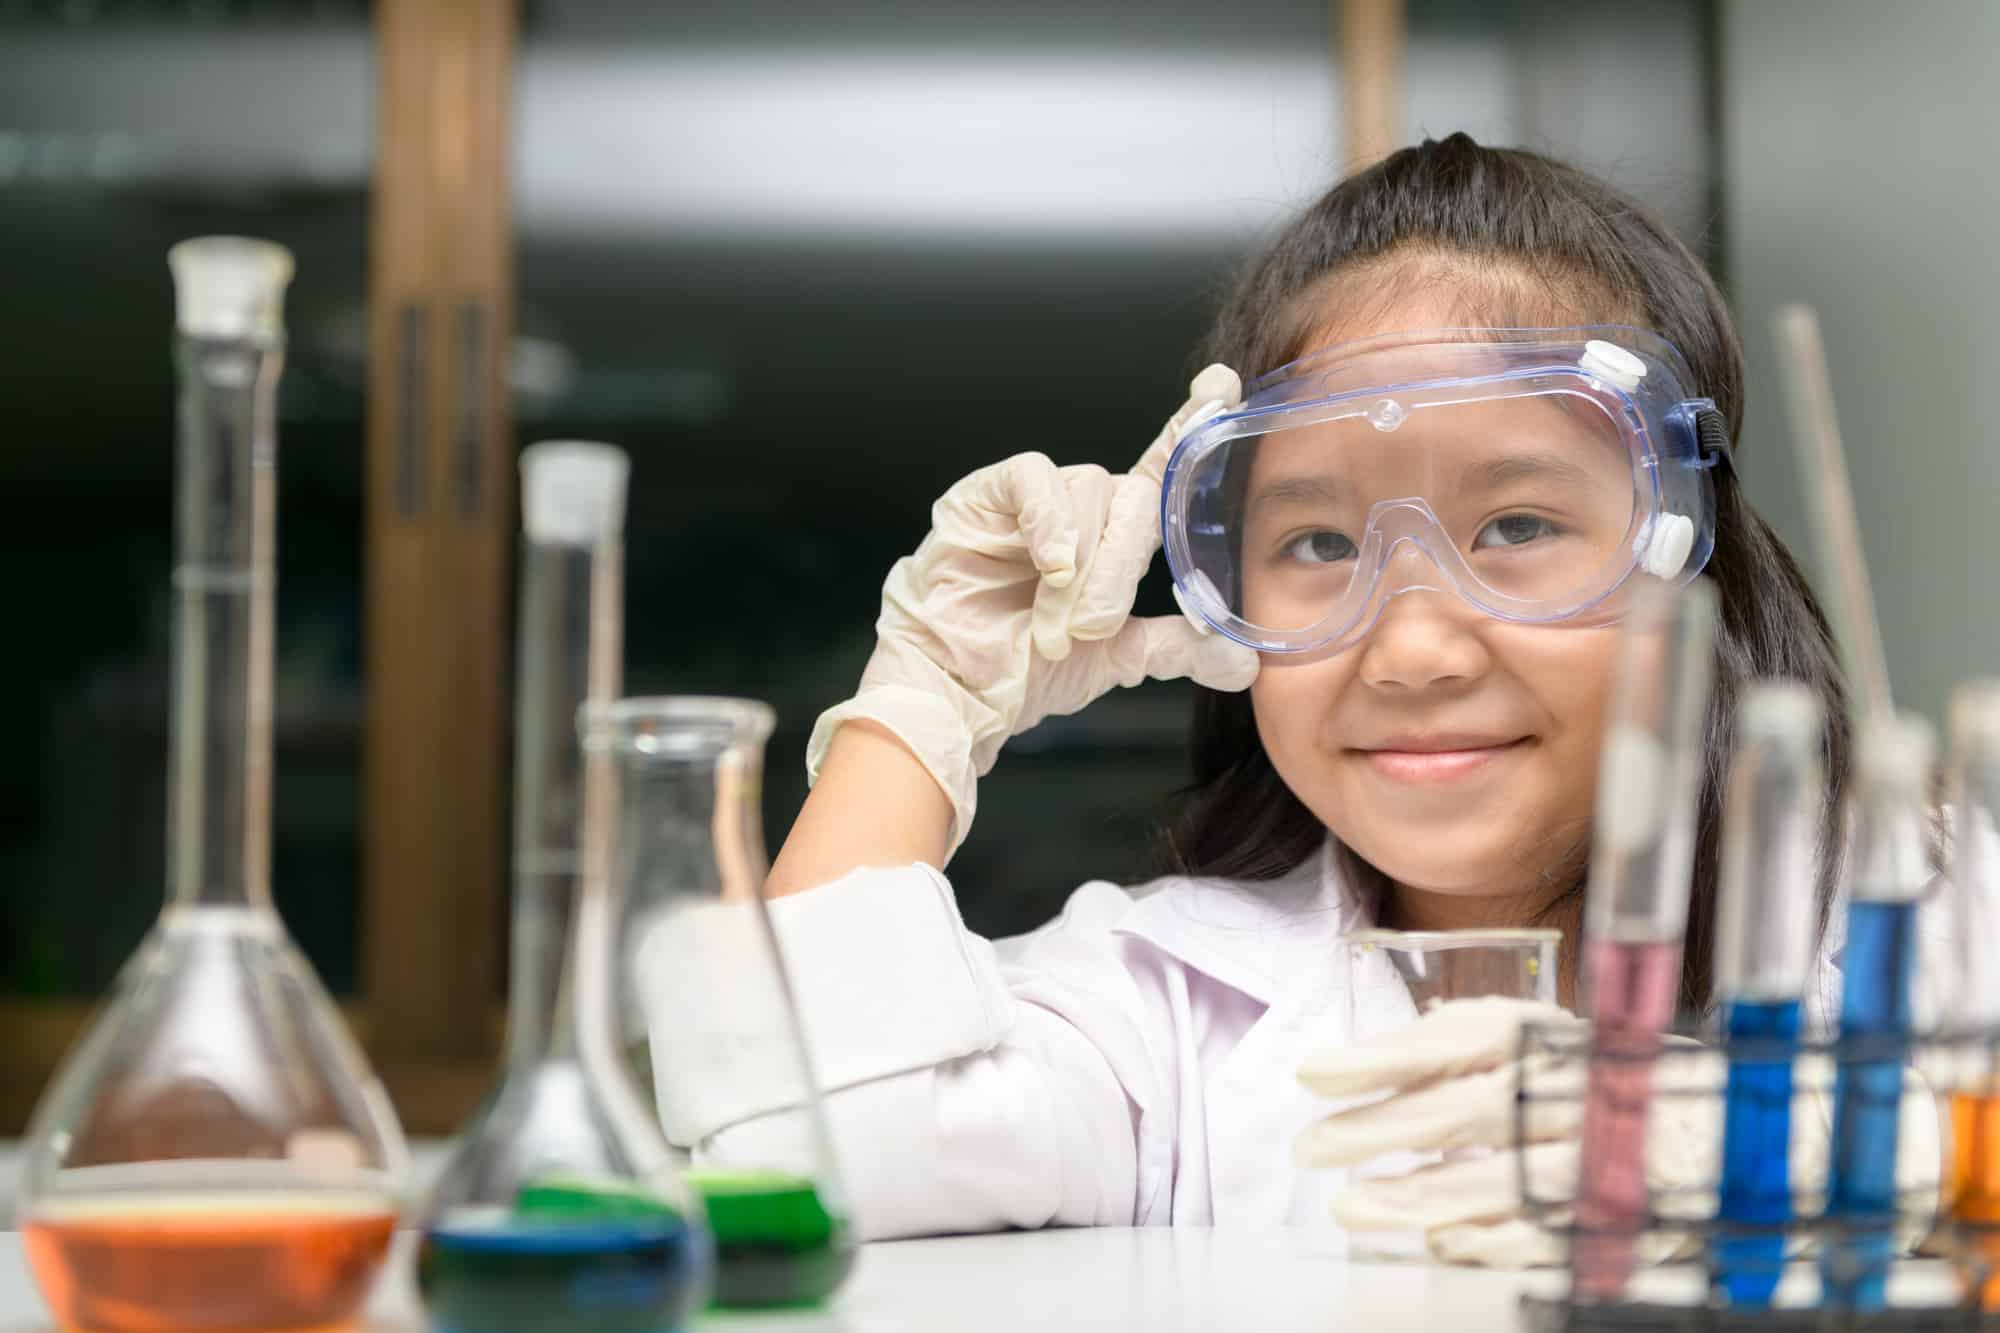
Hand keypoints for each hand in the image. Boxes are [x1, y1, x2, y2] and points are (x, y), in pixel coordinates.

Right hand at [806, 366, 1259, 852]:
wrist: (958, 696)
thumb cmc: (1025, 673)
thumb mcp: (1116, 660)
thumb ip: (1178, 648)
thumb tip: (1243, 661)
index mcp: (1110, 540)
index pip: (1158, 473)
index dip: (1189, 427)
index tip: (1222, 387)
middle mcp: (1075, 512)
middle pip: (1129, 496)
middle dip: (1121, 565)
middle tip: (1095, 626)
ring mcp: (1029, 502)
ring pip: (1086, 491)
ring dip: (1081, 564)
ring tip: (1056, 621)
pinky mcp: (981, 498)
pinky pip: (1033, 479)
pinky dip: (1049, 521)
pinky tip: (1048, 564)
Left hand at [1293, 999, 1944, 1268]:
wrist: (1766, 1132)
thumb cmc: (1639, 1079)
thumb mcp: (1566, 1041)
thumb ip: (1493, 1044)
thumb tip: (1403, 1046)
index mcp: (1561, 1038)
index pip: (1456, 1041)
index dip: (1380, 1056)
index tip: (1314, 1072)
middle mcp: (1581, 1090)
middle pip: (1462, 1111)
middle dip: (1376, 1130)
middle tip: (1310, 1148)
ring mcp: (1607, 1156)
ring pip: (1495, 1179)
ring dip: (1414, 1195)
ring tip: (1351, 1204)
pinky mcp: (1630, 1215)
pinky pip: (1548, 1233)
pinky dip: (1488, 1238)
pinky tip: (1438, 1241)